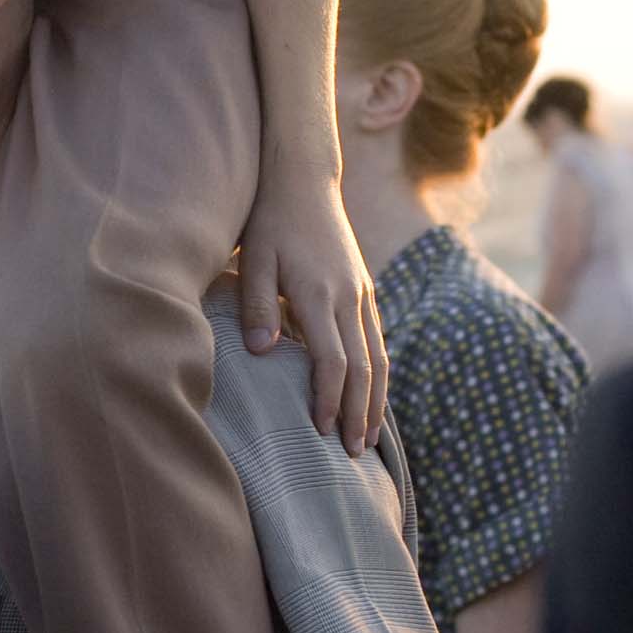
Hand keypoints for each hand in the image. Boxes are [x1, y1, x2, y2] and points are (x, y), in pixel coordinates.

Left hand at [237, 175, 387, 456]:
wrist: (303, 178)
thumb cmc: (269, 220)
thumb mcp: (254, 260)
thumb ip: (257, 306)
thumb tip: (260, 351)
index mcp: (321, 294)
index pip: (333, 360)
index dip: (330, 398)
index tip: (323, 430)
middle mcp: (349, 297)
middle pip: (364, 367)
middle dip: (360, 412)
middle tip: (354, 454)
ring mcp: (361, 293)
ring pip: (378, 356)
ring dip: (376, 399)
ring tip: (369, 437)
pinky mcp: (362, 289)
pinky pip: (376, 339)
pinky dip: (378, 372)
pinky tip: (372, 394)